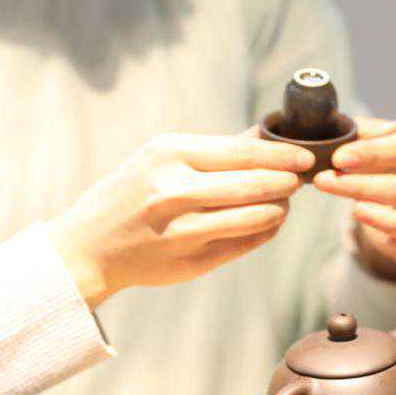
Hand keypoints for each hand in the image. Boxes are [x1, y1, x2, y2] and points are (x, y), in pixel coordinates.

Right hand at [48, 133, 313, 307]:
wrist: (89, 246)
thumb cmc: (131, 193)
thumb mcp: (160, 158)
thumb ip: (215, 150)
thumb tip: (265, 135)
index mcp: (169, 154)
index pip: (244, 151)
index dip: (283, 155)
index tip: (306, 156)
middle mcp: (176, 190)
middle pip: (256, 184)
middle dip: (287, 182)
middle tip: (300, 180)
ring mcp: (184, 229)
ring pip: (256, 216)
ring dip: (279, 208)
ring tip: (284, 202)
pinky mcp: (191, 259)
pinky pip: (246, 243)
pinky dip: (265, 231)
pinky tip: (269, 223)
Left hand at [313, 116, 395, 278]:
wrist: (394, 170)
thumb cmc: (374, 145)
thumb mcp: (366, 130)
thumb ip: (349, 132)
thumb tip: (317, 133)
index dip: (372, 155)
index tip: (339, 158)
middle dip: (361, 187)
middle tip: (323, 181)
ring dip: (386, 221)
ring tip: (354, 210)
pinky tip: (388, 246)